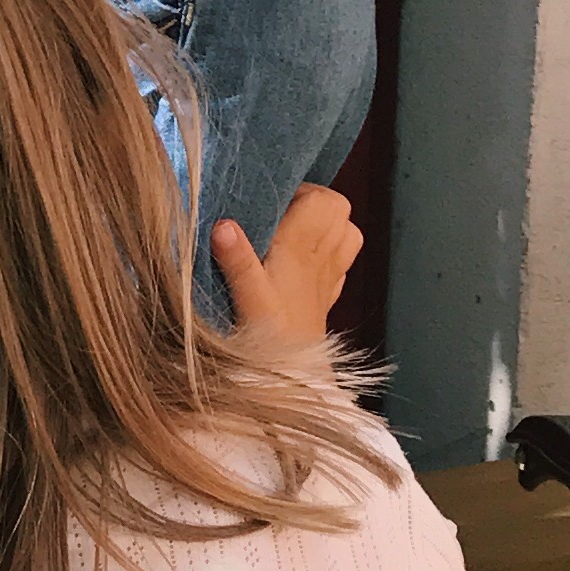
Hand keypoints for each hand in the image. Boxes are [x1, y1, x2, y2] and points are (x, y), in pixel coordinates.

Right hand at [215, 186, 360, 349]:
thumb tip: (223, 225)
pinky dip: (327, 256)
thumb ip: (235, 259)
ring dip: (326, 228)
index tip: (274, 202)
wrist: (292, 378)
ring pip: (346, 235)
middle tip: (281, 215)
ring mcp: (328, 279)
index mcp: (303, 248)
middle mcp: (322, 258)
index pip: (327, 201)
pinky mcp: (325, 298)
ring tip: (293, 234)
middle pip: (340, 212)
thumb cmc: (268, 334)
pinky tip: (300, 264)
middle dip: (315, 205)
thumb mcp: (245, 295)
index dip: (304, 192)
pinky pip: (340, 264)